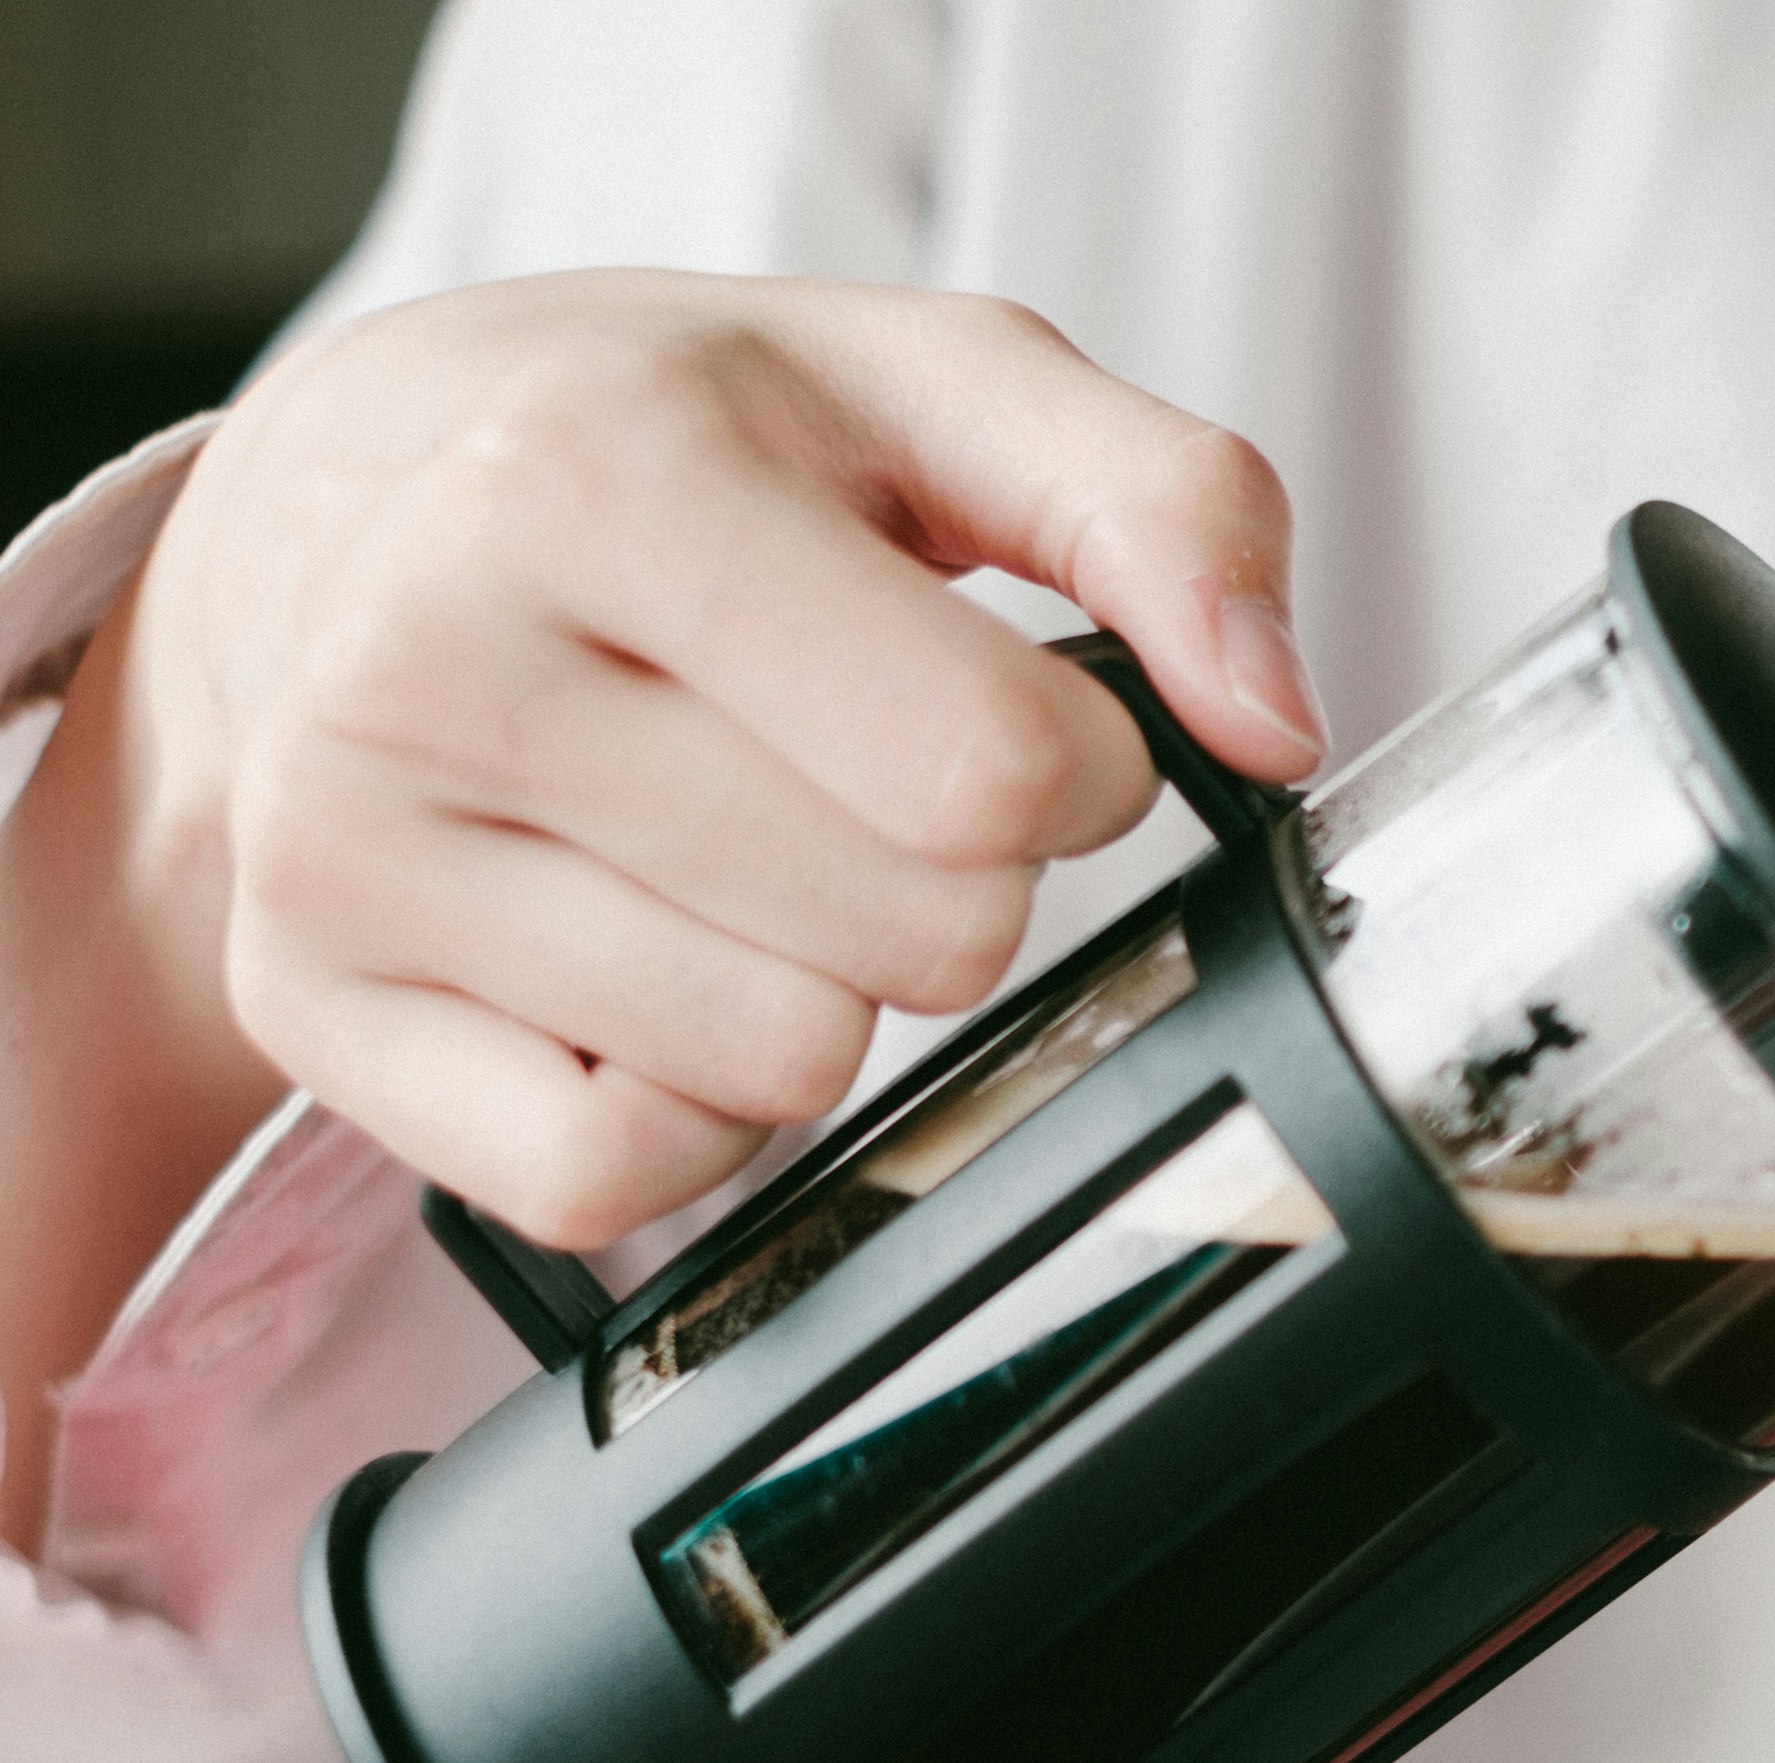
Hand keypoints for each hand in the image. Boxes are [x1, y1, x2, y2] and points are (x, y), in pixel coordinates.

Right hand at [106, 268, 1325, 1248]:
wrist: (315, 511)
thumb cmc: (655, 445)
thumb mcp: (923, 385)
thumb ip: (1164, 508)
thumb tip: (1275, 718)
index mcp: (596, 474)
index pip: (990, 772)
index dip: (1072, 767)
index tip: (1002, 709)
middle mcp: (432, 662)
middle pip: (920, 938)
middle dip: (951, 877)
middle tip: (843, 770)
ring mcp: (346, 852)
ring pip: (787, 1071)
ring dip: (823, 987)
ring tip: (728, 844)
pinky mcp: (314, 1011)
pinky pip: (623, 1180)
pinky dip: (682, 1106)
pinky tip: (640, 958)